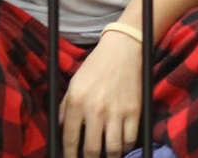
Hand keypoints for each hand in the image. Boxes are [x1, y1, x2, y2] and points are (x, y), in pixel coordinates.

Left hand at [60, 30, 142, 157]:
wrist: (122, 50)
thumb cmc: (95, 66)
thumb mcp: (73, 83)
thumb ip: (65, 108)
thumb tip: (62, 130)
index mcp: (76, 101)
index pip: (69, 139)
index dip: (69, 155)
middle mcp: (95, 109)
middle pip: (91, 150)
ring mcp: (117, 111)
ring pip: (113, 149)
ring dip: (109, 157)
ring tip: (106, 156)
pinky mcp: (135, 111)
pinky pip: (129, 140)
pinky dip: (125, 147)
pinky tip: (120, 145)